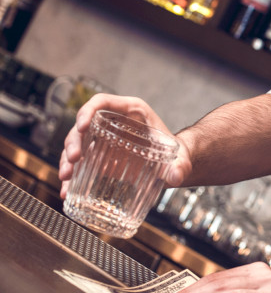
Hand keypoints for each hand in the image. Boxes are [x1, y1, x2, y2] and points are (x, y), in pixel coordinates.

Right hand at [58, 93, 191, 197]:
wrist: (174, 164)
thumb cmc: (177, 152)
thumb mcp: (180, 156)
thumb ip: (181, 165)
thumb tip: (176, 178)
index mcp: (131, 111)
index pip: (102, 102)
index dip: (88, 111)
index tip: (82, 127)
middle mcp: (113, 122)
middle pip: (84, 125)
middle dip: (74, 142)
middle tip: (73, 161)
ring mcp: (104, 138)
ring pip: (77, 144)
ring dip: (67, 160)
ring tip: (66, 178)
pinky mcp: (100, 155)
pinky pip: (80, 162)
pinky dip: (73, 176)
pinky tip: (67, 191)